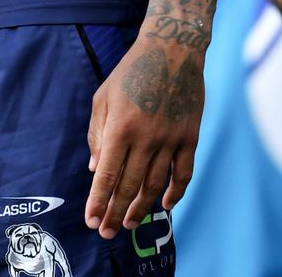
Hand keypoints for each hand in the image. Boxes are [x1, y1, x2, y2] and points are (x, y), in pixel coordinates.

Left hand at [84, 35, 202, 238]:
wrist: (172, 49)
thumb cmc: (130, 71)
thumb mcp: (104, 97)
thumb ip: (97, 134)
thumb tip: (96, 169)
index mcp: (121, 126)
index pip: (108, 174)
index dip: (98, 201)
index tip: (91, 221)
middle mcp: (146, 137)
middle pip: (130, 186)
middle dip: (115, 212)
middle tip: (107, 231)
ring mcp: (170, 139)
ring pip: (155, 185)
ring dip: (141, 208)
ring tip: (129, 224)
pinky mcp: (190, 137)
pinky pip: (183, 173)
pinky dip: (175, 193)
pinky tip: (164, 205)